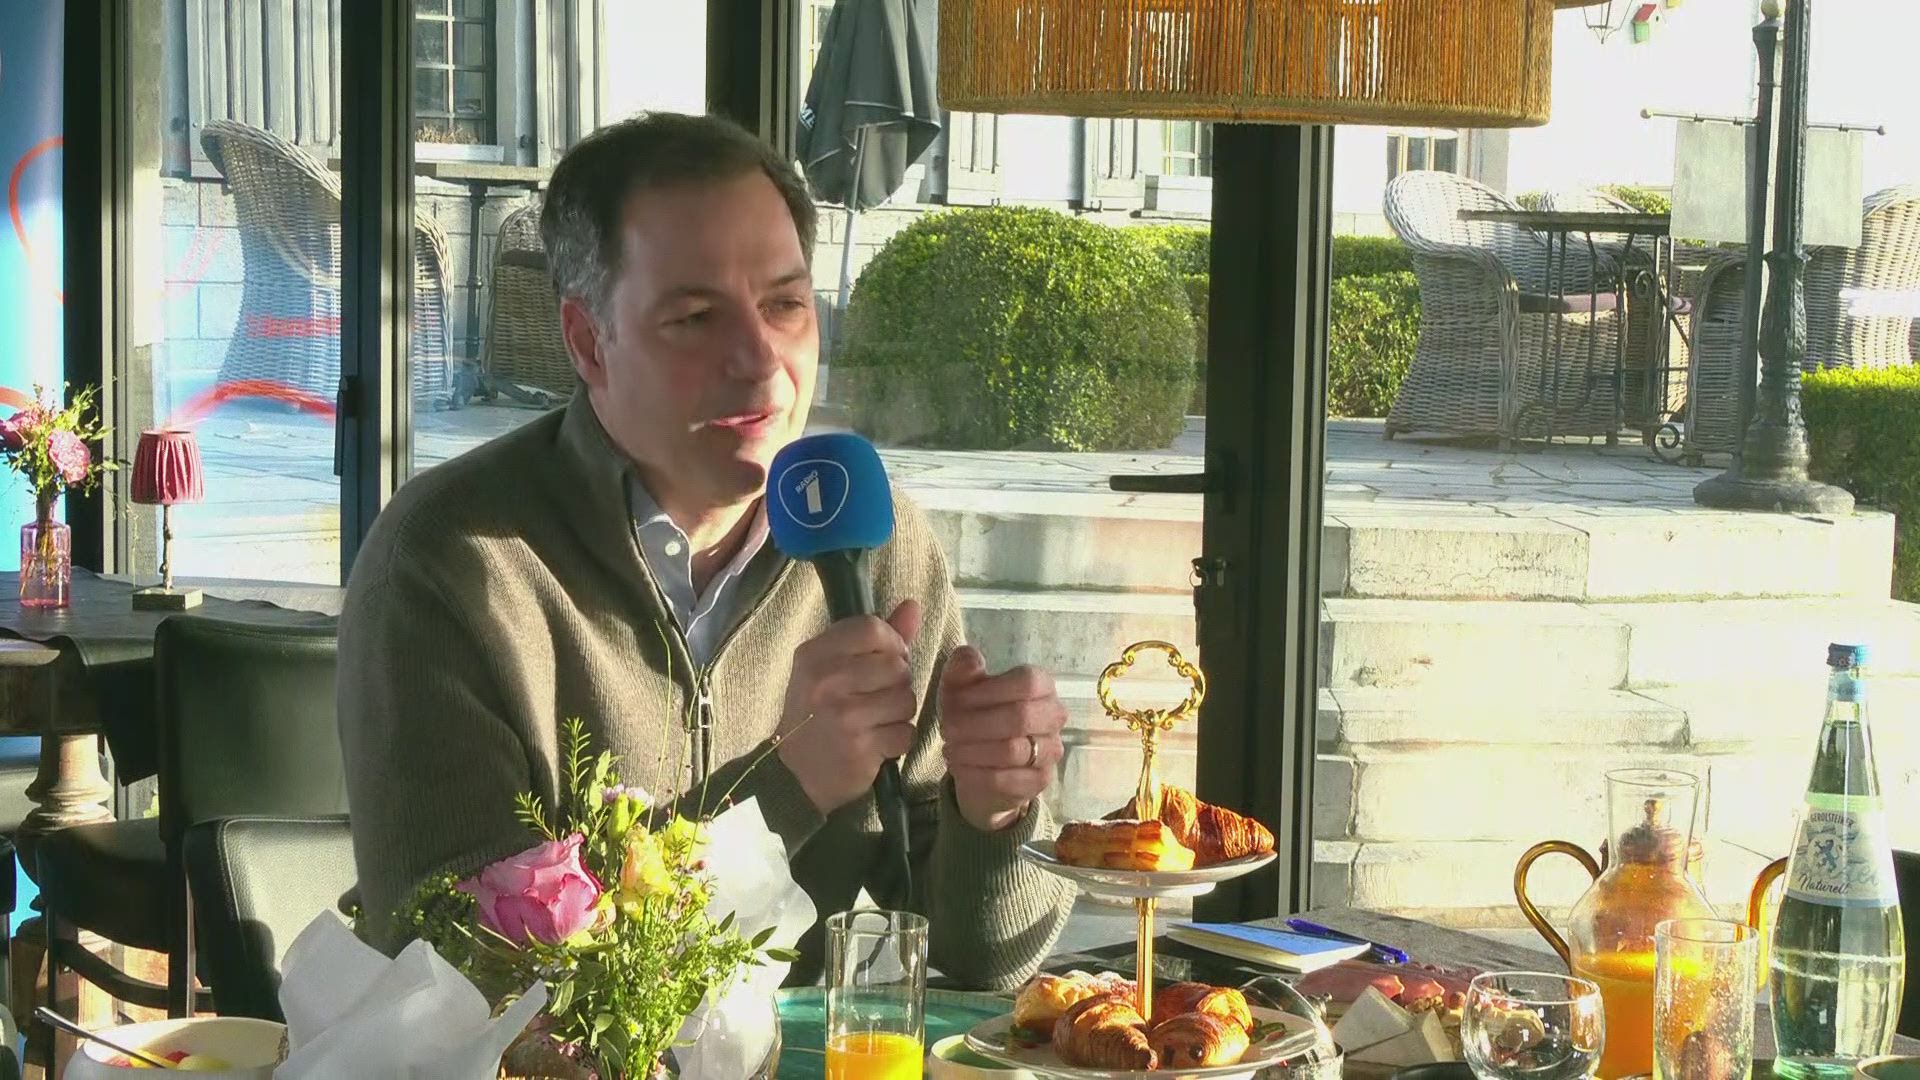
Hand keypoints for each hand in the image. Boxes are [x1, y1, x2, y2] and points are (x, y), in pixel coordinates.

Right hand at [776, 600, 923, 815]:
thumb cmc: (818, 714)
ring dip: (899, 714)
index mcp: (814, 654)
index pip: (872, 628)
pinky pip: (905, 732)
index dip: (891, 644)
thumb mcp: (834, 668)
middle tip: (875, 699)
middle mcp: (825, 680)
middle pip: (897, 666)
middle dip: (897, 684)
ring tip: (875, 721)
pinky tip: (876, 743)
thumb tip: (913, 606)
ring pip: (906, 700)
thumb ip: (876, 638)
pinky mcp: (860, 746)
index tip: (886, 661)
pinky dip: (897, 740)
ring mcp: (843, 714)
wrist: (797, 773)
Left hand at [938, 646, 1065, 832]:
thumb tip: (971, 659)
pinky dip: (976, 774)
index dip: (988, 691)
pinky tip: (958, 768)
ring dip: (972, 751)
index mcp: (1041, 684)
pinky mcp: (1040, 780)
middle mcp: (1054, 715)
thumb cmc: (973, 714)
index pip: (1026, 682)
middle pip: (1020, 717)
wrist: (979, 762)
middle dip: (976, 724)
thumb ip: (962, 667)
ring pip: (1013, 751)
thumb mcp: (960, 687)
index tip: (956, 700)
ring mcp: (1051, 750)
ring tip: (948, 749)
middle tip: (947, 729)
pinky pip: (1008, 780)